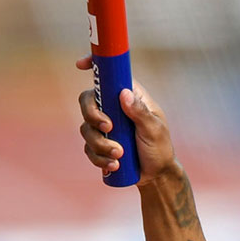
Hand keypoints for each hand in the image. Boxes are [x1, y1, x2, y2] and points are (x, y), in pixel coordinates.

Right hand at [74, 57, 176, 183]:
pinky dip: (99, 158)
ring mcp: (104, 128)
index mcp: (129, 97)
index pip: (109, 76)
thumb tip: (123, 94)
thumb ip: (140, 112)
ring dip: (100, 144)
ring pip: (86, 129)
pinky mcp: (99, 145)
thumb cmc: (159, 148)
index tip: (80, 65)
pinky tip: (114, 165)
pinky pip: (88, 149)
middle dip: (93, 115)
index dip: (93, 66)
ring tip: (120, 155)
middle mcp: (113, 109)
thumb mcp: (154, 129)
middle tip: (108, 128)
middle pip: (87, 101)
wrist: (156, 175)